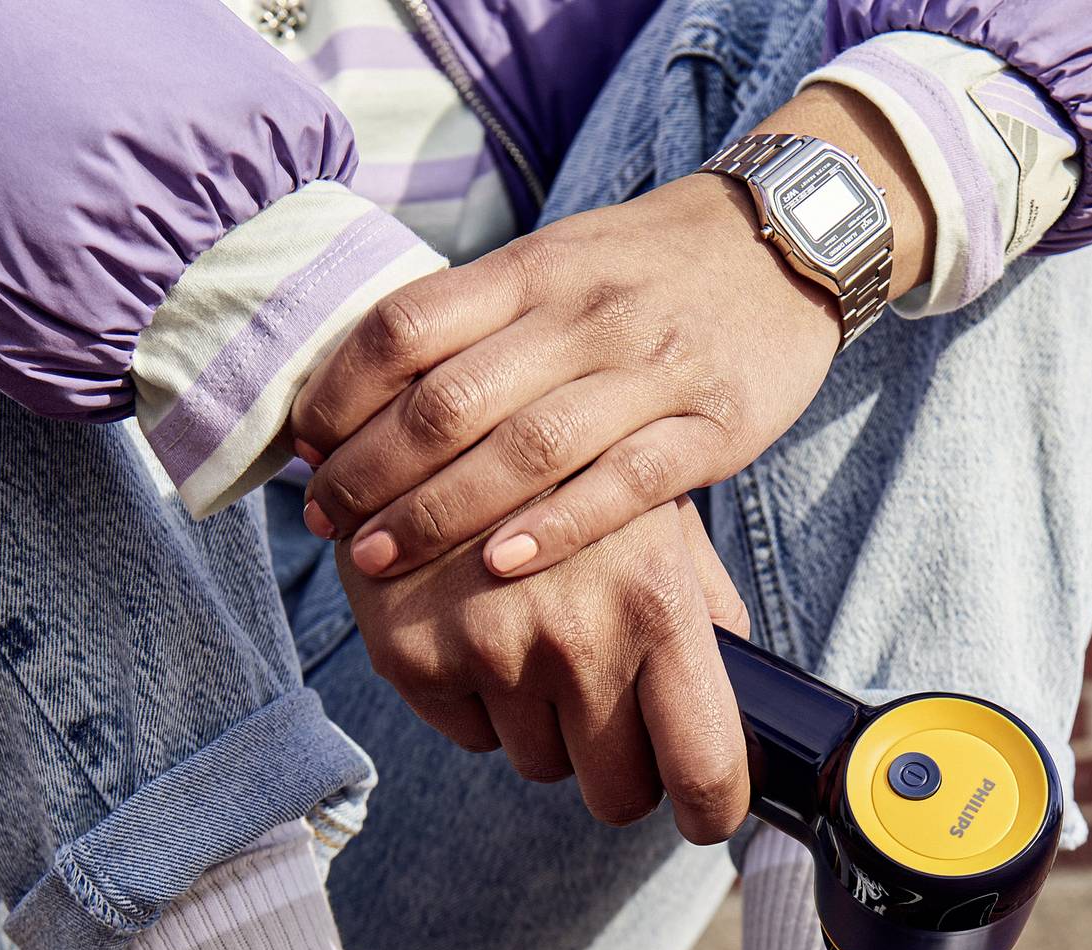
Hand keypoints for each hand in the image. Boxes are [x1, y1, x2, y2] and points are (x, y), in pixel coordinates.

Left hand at [291, 86, 933, 584]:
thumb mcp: (555, 263)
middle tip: (327, 521)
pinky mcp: (710, 426)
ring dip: (440, 513)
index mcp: (532, 269)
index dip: (342, 391)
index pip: (408, 325)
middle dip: (372, 471)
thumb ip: (474, 319)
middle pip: (451, 400)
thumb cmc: (645, 271)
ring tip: (377, 558)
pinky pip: (626, 487)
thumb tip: (362, 389)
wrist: (784, 242)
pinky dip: (558, 528)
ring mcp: (649, 371)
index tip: (307, 446)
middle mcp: (582, 315)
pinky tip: (501, 566)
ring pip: (527, 449)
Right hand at [338, 496, 756, 841]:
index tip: (705, 813)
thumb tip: (745, 719)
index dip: (710, 810)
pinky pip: (471, 736)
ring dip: (547, 727)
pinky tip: (481, 628)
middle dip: (623, 770)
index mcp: (658, 603)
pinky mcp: (413, 660)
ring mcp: (488, 654)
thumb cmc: (572, 472)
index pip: (704, 767)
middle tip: (616, 718)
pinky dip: (482, 702)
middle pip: (616, 793)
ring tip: (537, 639)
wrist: (427, 411)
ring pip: (540, 764)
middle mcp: (574, 639)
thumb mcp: (659, 520)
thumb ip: (705, 617)